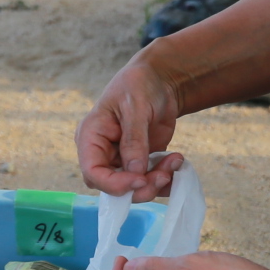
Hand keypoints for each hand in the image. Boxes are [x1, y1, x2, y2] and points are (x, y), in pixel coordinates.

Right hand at [75, 54, 183, 197]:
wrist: (159, 81)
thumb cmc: (139, 85)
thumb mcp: (135, 106)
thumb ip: (134, 139)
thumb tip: (135, 170)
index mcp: (91, 137)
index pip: (92, 172)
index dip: (114, 184)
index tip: (141, 179)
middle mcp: (103, 153)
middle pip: (114, 187)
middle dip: (140, 187)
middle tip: (165, 175)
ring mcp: (123, 160)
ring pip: (135, 188)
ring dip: (157, 182)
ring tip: (176, 160)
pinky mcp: (142, 162)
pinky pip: (150, 181)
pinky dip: (166, 180)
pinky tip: (177, 163)